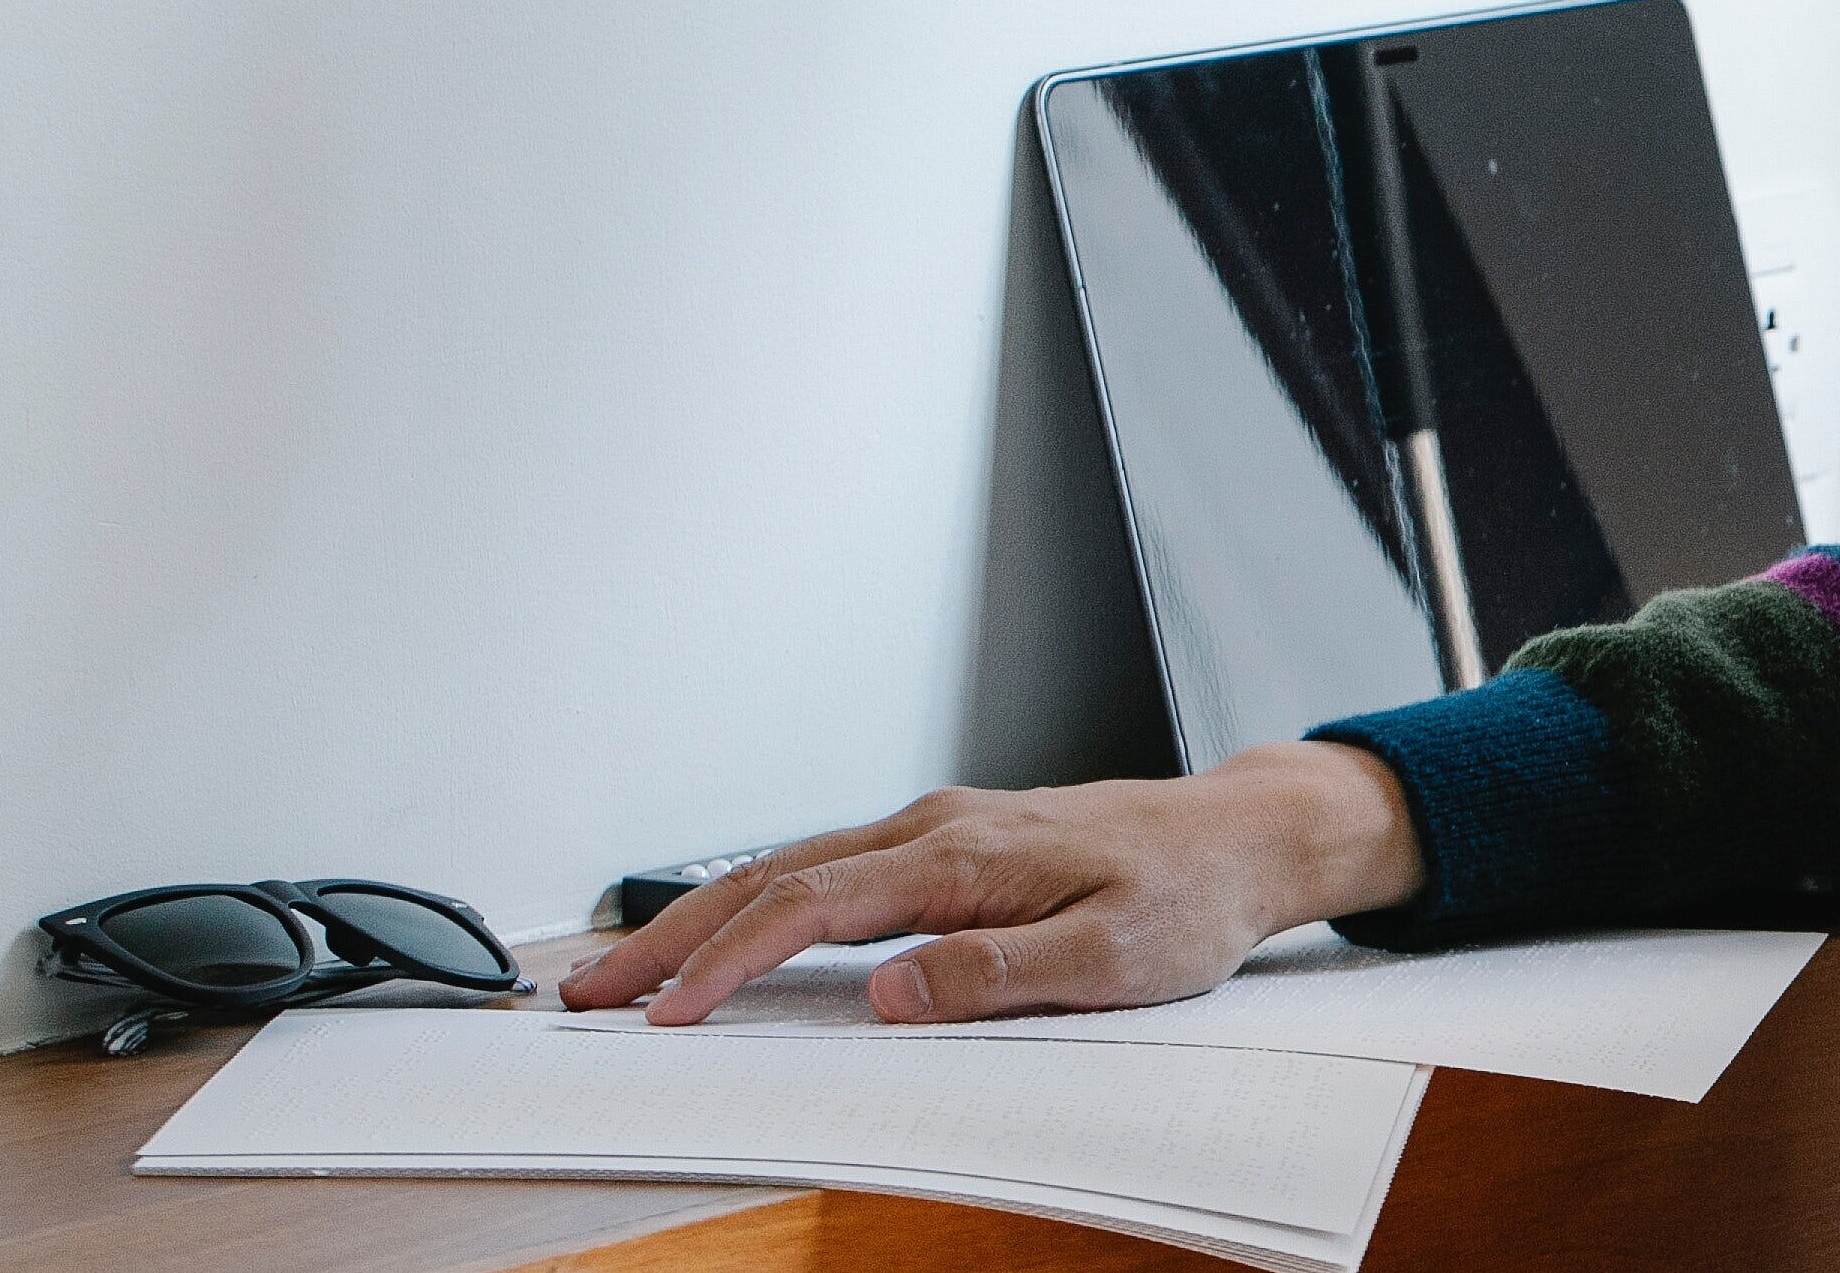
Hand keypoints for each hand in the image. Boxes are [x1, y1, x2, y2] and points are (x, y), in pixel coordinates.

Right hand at [557, 740, 1424, 1025]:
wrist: (1248, 835)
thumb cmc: (1191, 893)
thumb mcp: (1113, 953)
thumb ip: (998, 973)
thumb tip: (891, 993)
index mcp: (964, 853)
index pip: (813, 907)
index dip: (728, 961)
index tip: (667, 1011)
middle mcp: (938, 828)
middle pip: (773, 878)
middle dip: (672, 936)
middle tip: (591, 992)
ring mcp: (941, 832)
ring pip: (792, 870)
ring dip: (703, 919)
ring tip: (629, 973)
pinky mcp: (953, 847)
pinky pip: (832, 873)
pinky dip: (761, 906)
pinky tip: (730, 938)